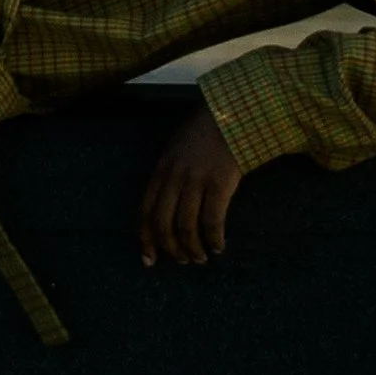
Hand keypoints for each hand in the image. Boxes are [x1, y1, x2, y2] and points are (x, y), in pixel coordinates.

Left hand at [139, 101, 242, 268]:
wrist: (230, 113)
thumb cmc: (204, 133)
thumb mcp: (175, 151)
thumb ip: (168, 177)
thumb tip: (164, 209)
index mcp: (160, 171)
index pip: (145, 212)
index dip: (146, 240)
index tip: (149, 260)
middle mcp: (174, 177)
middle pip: (163, 224)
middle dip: (170, 249)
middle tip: (182, 261)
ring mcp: (196, 180)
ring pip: (186, 226)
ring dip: (192, 249)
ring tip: (201, 258)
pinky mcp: (219, 184)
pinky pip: (212, 221)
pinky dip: (214, 239)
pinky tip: (219, 246)